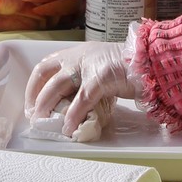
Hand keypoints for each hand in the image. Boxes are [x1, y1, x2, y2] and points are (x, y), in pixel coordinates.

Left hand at [24, 40, 141, 137]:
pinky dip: (73, 115)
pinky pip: (81, 100)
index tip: (31, 101)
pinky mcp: (100, 78)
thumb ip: (85, 81)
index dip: (34, 84)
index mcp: (77, 52)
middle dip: (35, 95)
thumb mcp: (100, 68)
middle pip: (45, 74)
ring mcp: (89, 66)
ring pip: (57, 86)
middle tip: (33, 114)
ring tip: (43, 121)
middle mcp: (78, 56)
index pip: (46, 65)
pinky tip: (69, 128)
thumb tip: (72, 105)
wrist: (150, 60)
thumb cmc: (128, 67)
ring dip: (46, 105)